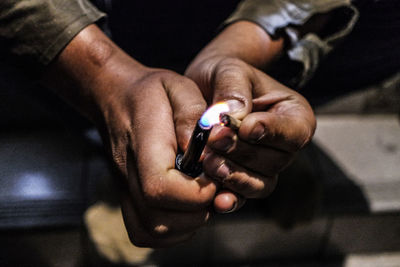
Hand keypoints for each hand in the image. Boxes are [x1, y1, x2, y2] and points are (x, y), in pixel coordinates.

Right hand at [42, 25, 216, 246]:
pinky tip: (186, 209)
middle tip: (213, 189)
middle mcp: (128, 174)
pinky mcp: (126, 198)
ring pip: (153, 232)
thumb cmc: (150, 92)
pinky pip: (144, 232)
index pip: (160, 188)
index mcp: (143, 145)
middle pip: (159, 221)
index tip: (213, 176)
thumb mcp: (179, 88)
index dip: (195, 192)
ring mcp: (124, 190)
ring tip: (202, 199)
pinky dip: (172, 231)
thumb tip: (204, 153)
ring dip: (188, 225)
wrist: (115, 96)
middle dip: (198, 212)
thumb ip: (193, 117)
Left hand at [185, 22, 315, 212]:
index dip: (271, 132)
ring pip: (258, 182)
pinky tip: (217, 200)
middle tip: (214, 140)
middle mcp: (284, 146)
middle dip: (242, 152)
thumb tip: (235, 117)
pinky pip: (243, 196)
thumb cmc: (224, 77)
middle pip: (273, 160)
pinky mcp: (243, 180)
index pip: (294, 131)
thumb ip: (234, 90)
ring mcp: (265, 167)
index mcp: (293, 115)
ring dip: (233, 174)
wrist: (205, 90)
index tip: (245, 127)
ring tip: (208, 162)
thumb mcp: (230, 70)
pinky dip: (230, 198)